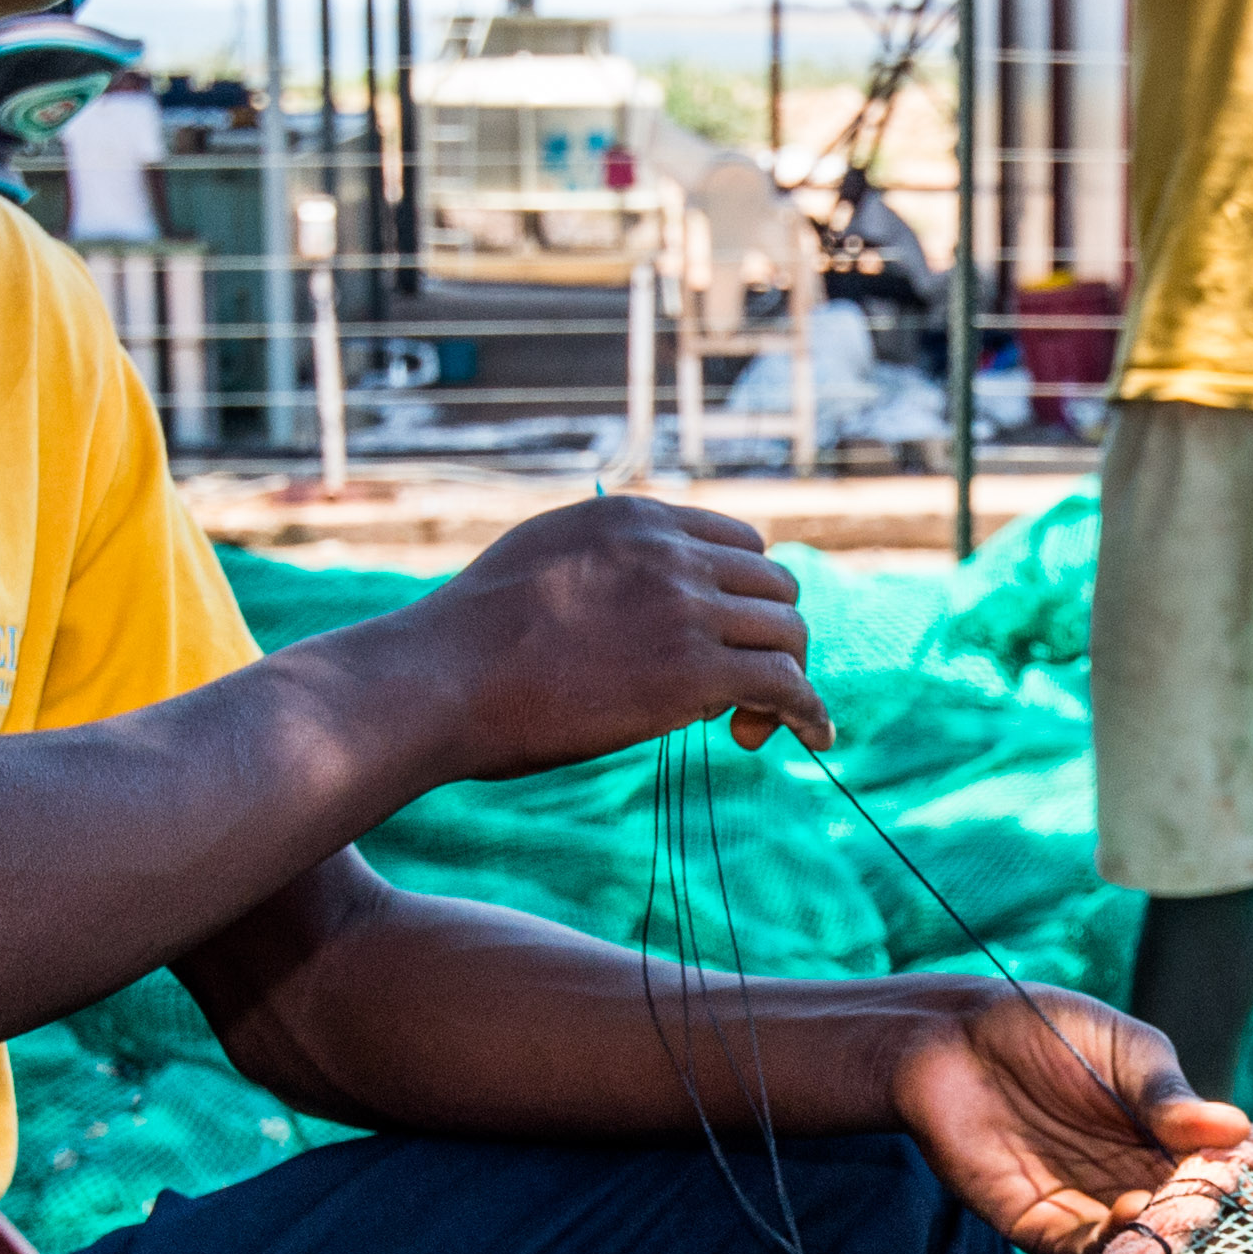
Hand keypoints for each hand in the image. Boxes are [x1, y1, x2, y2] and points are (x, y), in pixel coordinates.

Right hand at [403, 495, 829, 779]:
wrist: (438, 680)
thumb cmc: (471, 639)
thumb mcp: (543, 558)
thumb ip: (604, 562)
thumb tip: (638, 597)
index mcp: (636, 518)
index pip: (737, 543)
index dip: (742, 595)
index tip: (725, 640)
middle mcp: (670, 552)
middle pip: (775, 584)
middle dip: (769, 635)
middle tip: (739, 691)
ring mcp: (685, 609)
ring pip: (788, 634)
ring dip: (786, 677)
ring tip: (750, 724)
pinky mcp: (693, 674)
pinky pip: (786, 686)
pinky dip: (810, 711)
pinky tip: (814, 735)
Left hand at [887, 986, 1252, 1253]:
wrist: (954, 1035)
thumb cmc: (1046, 1028)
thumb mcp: (1127, 1052)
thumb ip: (1169, 1096)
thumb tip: (1236, 1128)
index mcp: (1162, 1139)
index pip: (1209, 1177)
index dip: (1234, 1189)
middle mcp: (1130, 1179)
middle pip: (1177, 1220)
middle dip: (1203, 1229)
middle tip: (1227, 1223)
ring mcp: (1086, 1206)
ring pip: (1134, 1244)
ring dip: (1157, 1239)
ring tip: (1172, 1212)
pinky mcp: (1037, 1223)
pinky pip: (1080, 1251)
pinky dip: (1108, 1247)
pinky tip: (1130, 1216)